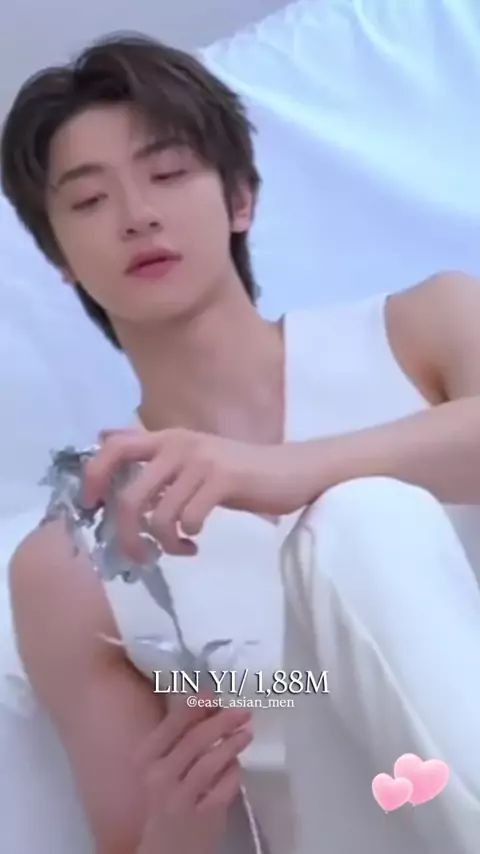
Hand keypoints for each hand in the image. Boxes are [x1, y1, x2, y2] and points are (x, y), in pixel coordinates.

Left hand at [82, 428, 317, 557]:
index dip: (94, 478)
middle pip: (129, 495)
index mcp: (167, 438)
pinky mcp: (222, 479)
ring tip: (178, 548)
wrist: (291, 471)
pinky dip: (186, 540)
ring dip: (163, 543)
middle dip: (126, 534)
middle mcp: (178, 444)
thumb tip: (104, 438)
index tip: (93, 508)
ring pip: (158, 515)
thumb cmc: (240, 471)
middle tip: (137, 554)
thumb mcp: (192, 458)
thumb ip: (152, 454)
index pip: (114, 448)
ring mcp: (200, 461)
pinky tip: (196, 542)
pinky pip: (188, 519)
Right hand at [136, 701, 251, 853]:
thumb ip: (181, 738)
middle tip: (243, 712)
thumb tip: (210, 705)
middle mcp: (159, 777)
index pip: (171, 724)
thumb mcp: (162, 766)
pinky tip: (237, 765)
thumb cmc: (164, 796)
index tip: (213, 694)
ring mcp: (180, 799)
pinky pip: (224, 788)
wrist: (164, 848)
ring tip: (247, 733)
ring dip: (232, 744)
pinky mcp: (202, 819)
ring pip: (210, 763)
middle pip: (195, 740)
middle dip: (222, 722)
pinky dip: (233, 773)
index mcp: (146, 759)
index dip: (195, 706)